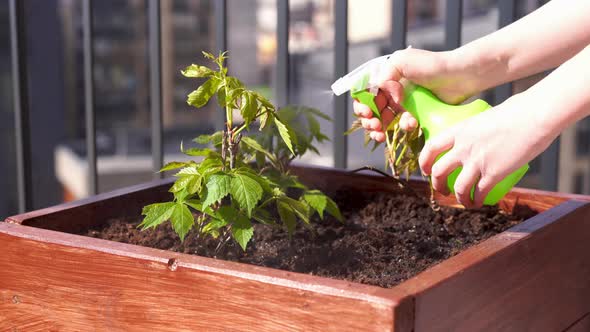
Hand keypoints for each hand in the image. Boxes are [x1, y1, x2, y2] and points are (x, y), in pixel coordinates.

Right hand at [353, 47, 484, 140]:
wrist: (458, 76)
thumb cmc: (431, 65)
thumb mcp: (401, 61)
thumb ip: (383, 76)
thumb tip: (379, 96)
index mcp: (385, 78)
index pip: (364, 94)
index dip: (362, 105)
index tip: (367, 112)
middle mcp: (391, 92)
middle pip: (370, 111)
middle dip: (368, 120)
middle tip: (374, 125)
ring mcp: (403, 105)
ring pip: (383, 122)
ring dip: (379, 130)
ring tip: (381, 134)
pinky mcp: (415, 116)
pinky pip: (403, 126)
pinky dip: (403, 127)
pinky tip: (411, 123)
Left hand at [419, 94, 556, 207]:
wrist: (535, 117)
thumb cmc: (516, 111)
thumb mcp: (485, 117)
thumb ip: (478, 129)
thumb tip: (480, 133)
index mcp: (459, 131)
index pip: (431, 148)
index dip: (424, 161)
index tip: (426, 170)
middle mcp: (463, 147)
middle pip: (439, 171)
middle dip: (437, 185)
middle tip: (443, 190)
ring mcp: (477, 161)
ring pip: (459, 187)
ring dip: (459, 198)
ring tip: (465, 202)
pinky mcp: (494, 173)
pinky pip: (480, 192)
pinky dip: (478, 201)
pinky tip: (480, 203)